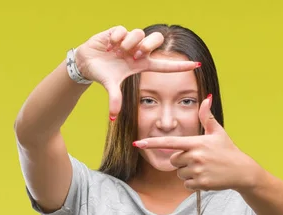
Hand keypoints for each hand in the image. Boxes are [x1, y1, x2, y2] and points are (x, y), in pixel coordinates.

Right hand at [75, 26, 200, 118]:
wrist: (86, 63)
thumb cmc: (103, 74)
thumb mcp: (110, 86)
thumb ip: (114, 99)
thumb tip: (112, 117)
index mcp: (141, 65)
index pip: (165, 65)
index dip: (180, 66)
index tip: (196, 65)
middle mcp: (138, 51)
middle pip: (156, 41)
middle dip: (148, 45)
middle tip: (135, 55)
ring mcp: (129, 40)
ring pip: (139, 34)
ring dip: (129, 43)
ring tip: (117, 51)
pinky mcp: (118, 32)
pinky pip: (123, 30)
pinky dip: (116, 38)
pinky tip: (109, 45)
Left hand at [133, 96, 260, 191]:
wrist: (242, 171)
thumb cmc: (228, 150)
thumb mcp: (218, 132)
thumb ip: (207, 117)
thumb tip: (206, 98)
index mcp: (196, 142)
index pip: (169, 142)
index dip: (152, 143)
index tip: (137, 143)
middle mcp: (195, 156)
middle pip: (174, 160)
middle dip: (182, 161)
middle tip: (199, 160)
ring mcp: (197, 170)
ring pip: (180, 173)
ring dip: (188, 173)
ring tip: (204, 169)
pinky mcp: (201, 183)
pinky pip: (186, 184)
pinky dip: (194, 183)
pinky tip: (206, 178)